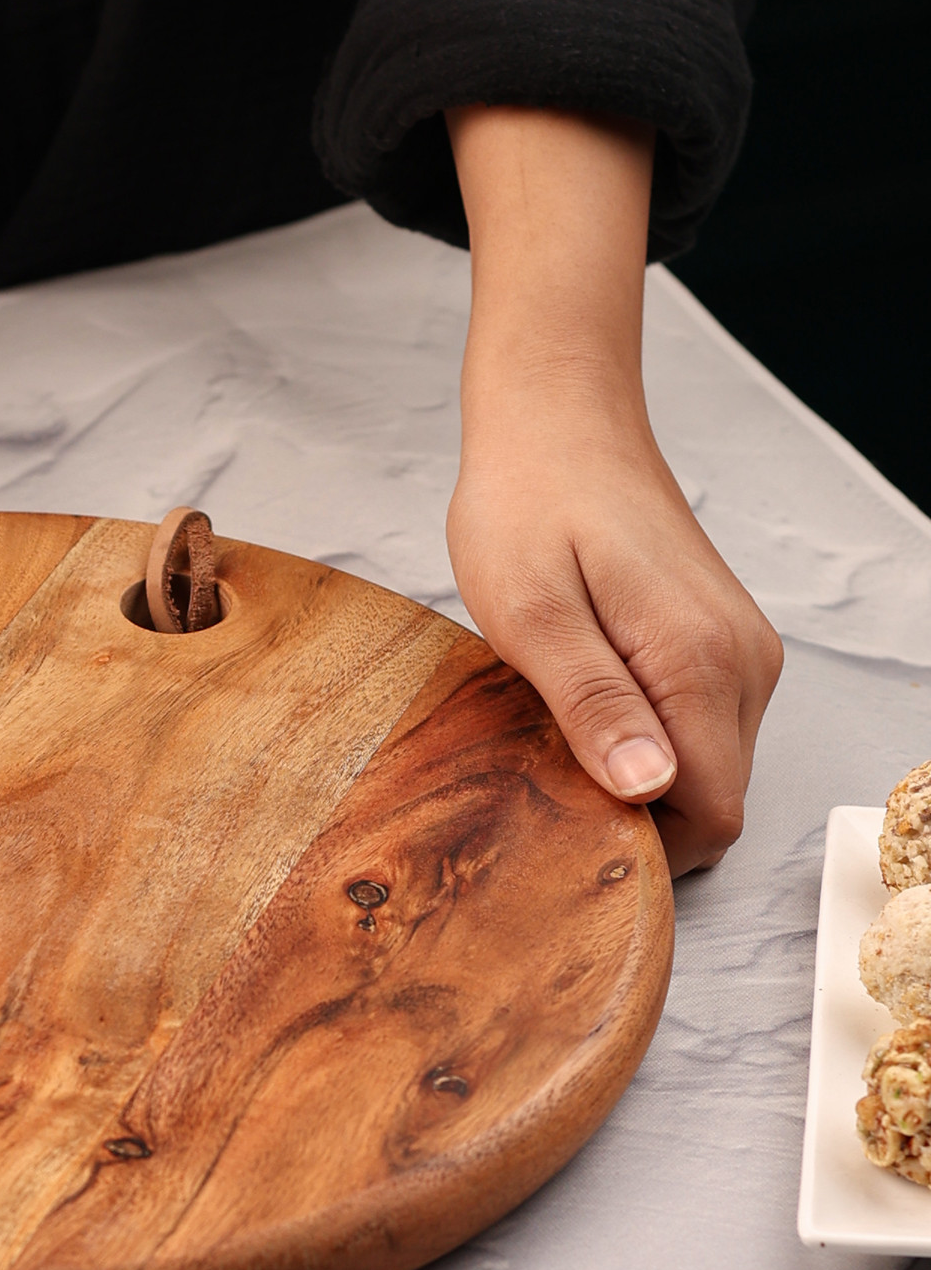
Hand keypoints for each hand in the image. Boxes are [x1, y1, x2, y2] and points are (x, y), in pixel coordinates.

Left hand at [447, 373, 780, 873]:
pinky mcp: (718, 637)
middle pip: (716, 797)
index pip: (711, 813)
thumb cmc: (527, 508)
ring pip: (707, 764)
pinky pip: (697, 722)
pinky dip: (645, 738)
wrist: (556, 423)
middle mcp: (742, 662)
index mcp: (698, 663)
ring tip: (552, 738)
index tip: (562, 834)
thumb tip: (648, 789)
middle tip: (541, 789)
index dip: (642, 846)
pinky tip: (579, 707)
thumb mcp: (532, 616)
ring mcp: (738, 648)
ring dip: (637, 776)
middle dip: (637, 817)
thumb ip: (593, 705)